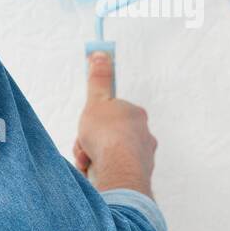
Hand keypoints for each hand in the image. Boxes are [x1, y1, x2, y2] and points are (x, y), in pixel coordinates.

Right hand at [73, 52, 156, 196]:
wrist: (119, 172)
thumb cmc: (108, 135)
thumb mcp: (97, 101)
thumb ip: (99, 79)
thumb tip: (101, 54)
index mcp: (136, 115)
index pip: (111, 112)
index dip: (94, 119)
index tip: (88, 125)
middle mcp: (143, 135)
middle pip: (109, 136)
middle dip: (91, 142)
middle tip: (85, 146)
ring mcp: (143, 157)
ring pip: (109, 155)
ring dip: (93, 157)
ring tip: (89, 162)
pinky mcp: (138, 176)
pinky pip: (114, 172)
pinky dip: (101, 173)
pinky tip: (95, 174)